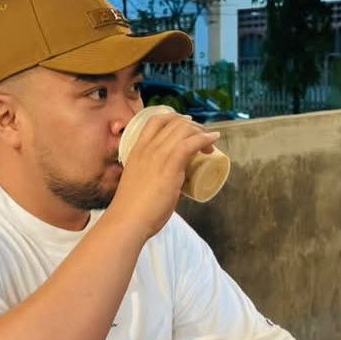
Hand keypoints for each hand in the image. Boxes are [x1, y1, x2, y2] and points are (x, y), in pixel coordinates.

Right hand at [107, 112, 218, 238]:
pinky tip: (213, 140)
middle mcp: (147, 148)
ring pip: (184, 130)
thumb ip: (155, 180)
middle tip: (203, 138)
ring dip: (201, 132)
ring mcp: (158, 155)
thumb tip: (176, 186)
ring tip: (210, 142)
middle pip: (174, 123)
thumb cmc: (132, 210)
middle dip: (192, 126)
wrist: (127, 220)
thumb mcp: (140, 184)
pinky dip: (204, 139)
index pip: (155, 121)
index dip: (174, 118)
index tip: (187, 126)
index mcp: (137, 150)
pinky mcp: (170, 166)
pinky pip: (190, 143)